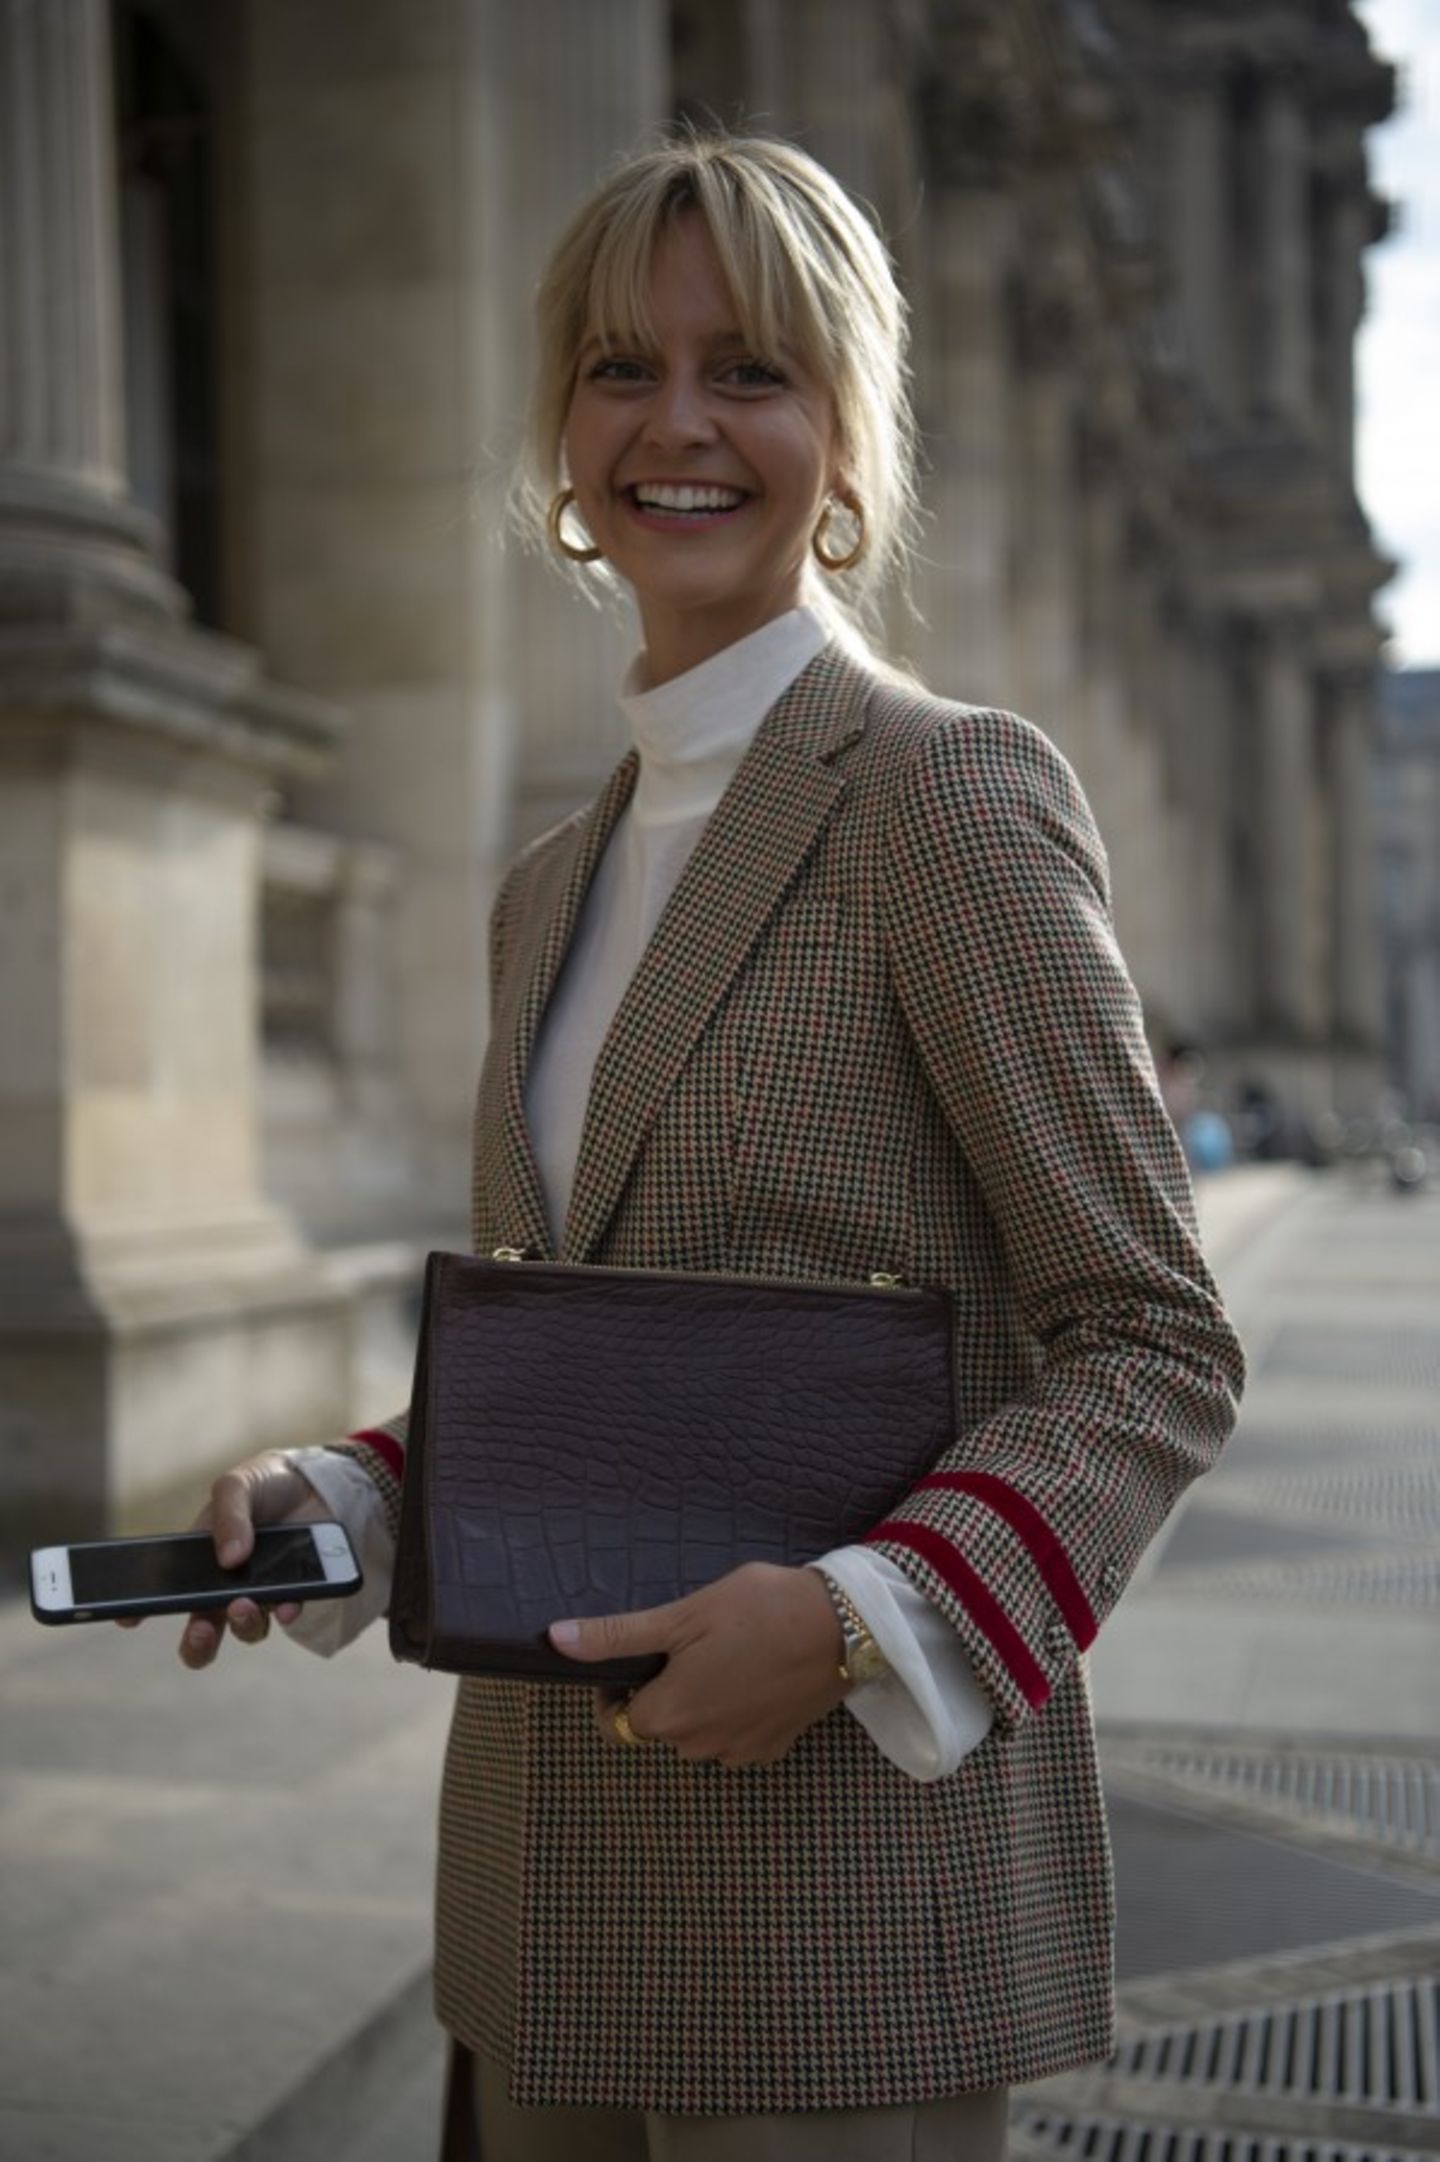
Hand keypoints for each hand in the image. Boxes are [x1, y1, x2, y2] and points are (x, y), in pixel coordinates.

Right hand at [116, 1450, 330, 1668]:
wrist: (313, 1479)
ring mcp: (261, 1593)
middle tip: (201, 1631)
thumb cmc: (262, 1484)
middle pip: (203, 1634)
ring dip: (243, 1624)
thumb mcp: (237, 1486)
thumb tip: (230, 1559)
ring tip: (245, 1604)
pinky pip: (287, 1612)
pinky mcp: (296, 1591)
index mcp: (198, 1563)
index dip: (140, 1611)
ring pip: (246, 1629)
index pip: (166, 1594)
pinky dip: (286, 1611)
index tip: (128, 1617)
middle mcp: (225, 1587)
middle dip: (197, 1643)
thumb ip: (228, 1516)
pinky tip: (289, 1604)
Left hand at [548, 1562, 847, 1767]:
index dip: (619, 1687)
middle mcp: (700, 1747)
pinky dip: (736, 1710)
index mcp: (669, 1716)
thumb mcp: (681, 1615)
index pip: (617, 1719)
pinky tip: (755, 1672)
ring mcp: (740, 1752)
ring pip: (698, 1732)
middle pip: (660, 1725)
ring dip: (701, 1701)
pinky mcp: (774, 1747)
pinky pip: (736, 1735)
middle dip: (665, 1689)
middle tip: (691, 1641)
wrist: (845, 1626)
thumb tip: (555, 1640)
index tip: (643, 1654)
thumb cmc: (758, 1611)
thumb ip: (617, 1636)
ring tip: (727, 1652)